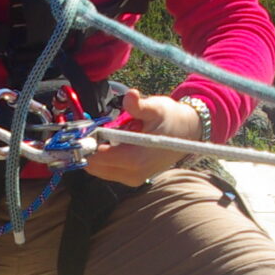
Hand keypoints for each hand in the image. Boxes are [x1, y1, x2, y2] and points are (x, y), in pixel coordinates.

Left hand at [80, 93, 203, 185]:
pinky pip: (109, 170)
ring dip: (97, 152)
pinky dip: (105, 157)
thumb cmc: (171, 119)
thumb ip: (139, 105)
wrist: (188, 133)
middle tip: (96, 129)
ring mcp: (133, 179)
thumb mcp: (156, 108)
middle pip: (95, 166)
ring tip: (109, 134)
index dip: (88, 143)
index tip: (86, 129)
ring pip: (100, 169)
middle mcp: (133, 174)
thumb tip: (130, 96)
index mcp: (136, 159)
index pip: (99, 158)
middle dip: (90, 148)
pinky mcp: (133, 178)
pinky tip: (114, 142)